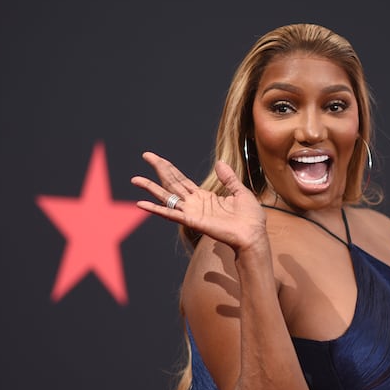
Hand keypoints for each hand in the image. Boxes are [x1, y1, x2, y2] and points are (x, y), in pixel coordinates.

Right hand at [131, 152, 266, 250]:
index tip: (156, 158)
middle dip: (159, 169)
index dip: (169, 168)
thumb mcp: (240, 192)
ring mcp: (192, 212)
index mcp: (205, 196)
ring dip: (151, 188)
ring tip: (135, 179)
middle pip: (172, 183)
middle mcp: (194, 204)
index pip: (182, 179)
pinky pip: (170, 214)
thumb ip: (228, 179)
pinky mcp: (192, 221)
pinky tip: (141, 204)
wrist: (253, 234)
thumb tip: (219, 163)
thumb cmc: (250, 218)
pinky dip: (156, 209)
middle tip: (146, 155)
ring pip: (167, 197)